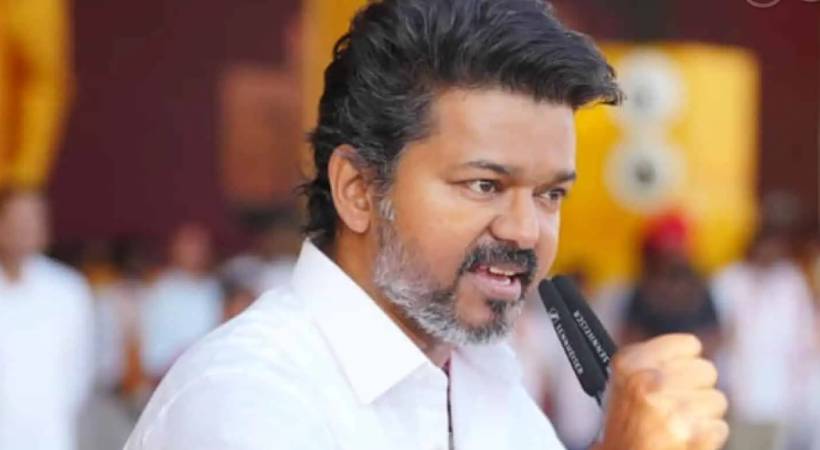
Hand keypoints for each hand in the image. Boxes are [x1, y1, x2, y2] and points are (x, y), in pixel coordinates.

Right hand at [594, 334, 728, 449]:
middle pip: (706, 370)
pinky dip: (707, 438)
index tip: (674, 375)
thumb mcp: (621, 384)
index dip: (684, 362)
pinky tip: (685, 441)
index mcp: (629, 364)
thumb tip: (690, 350)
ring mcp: (672, 411)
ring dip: (702, 415)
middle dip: (696, 389)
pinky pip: (720, 427)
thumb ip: (652, 361)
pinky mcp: (694, 437)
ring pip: (717, 400)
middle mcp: (649, 383)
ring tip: (678, 426)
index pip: (688, 344)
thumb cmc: (623, 431)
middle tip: (674, 406)